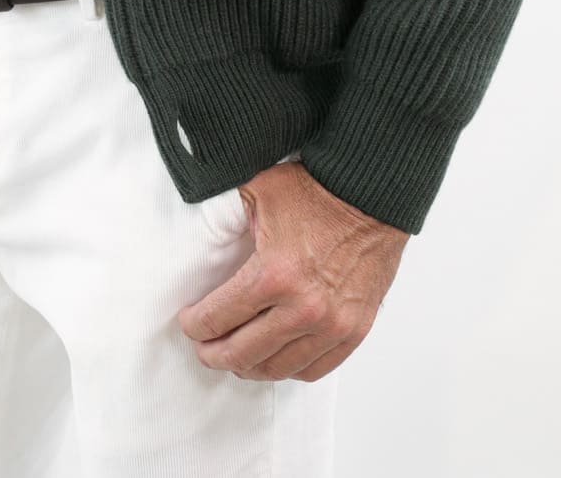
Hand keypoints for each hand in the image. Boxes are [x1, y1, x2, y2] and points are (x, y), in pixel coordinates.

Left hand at [178, 160, 408, 382]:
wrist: (371, 193)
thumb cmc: (316, 190)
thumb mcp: (257, 191)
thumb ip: (225, 219)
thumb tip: (197, 236)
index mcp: (273, 274)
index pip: (218, 318)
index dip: (195, 325)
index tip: (189, 323)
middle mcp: (303, 308)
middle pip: (243, 354)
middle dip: (214, 354)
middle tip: (204, 348)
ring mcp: (332, 324)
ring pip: (277, 368)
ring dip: (249, 367)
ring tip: (236, 357)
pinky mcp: (354, 330)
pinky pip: (314, 369)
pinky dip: (288, 369)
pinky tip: (274, 358)